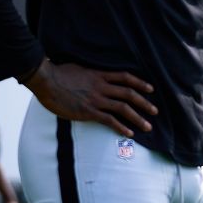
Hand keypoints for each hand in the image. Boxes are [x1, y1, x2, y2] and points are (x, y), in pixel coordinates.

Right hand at [23, 60, 156, 136]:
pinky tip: (129, 133)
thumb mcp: (80, 68)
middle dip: (144, 103)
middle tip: (155, 111)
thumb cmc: (59, 73)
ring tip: (148, 126)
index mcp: (100, 75)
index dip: (140, 83)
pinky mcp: (88, 112)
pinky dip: (121, 127)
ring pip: (123, 108)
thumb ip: (91, 74)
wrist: (46, 81)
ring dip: (138, 118)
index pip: (126, 78)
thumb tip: (95, 76)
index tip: (151, 89)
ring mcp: (96, 99)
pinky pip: (109, 120)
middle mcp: (101, 87)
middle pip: (129, 94)